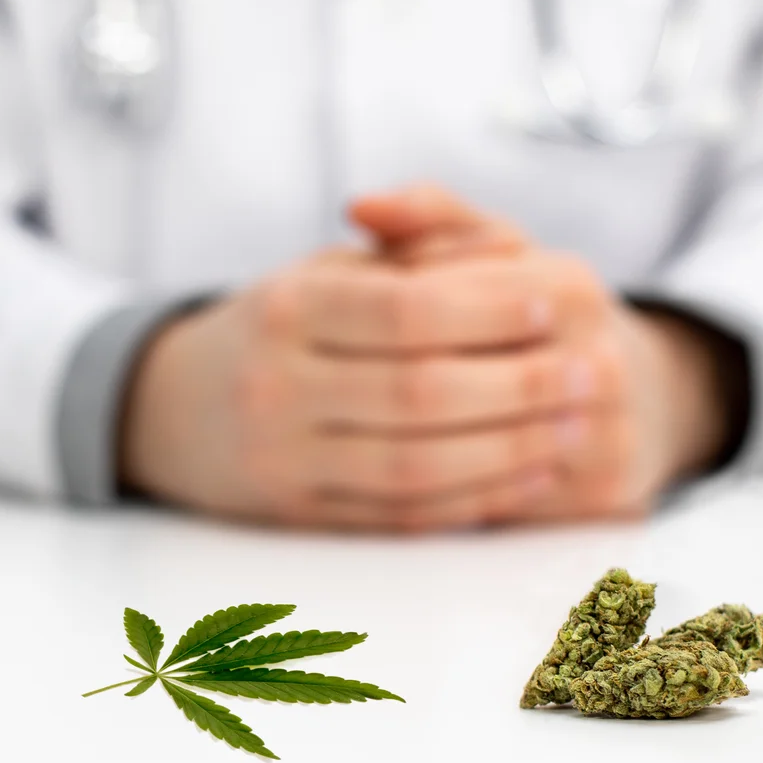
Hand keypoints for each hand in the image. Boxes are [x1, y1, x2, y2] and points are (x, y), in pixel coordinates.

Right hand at [119, 249, 606, 529]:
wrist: (173, 408)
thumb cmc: (282, 326)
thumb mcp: (328, 268)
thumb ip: (419, 244)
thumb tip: (510, 249)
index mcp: (287, 308)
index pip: (403, 311)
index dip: (486, 312)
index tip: (552, 306)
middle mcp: (276, 387)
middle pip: (418, 396)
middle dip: (517, 388)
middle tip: (589, 374)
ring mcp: (283, 461)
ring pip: (415, 468)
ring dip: (509, 452)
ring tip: (571, 427)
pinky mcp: (298, 518)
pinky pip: (400, 518)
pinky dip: (473, 501)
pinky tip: (528, 476)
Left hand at [349, 186, 746, 522]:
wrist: (631, 400)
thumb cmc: (537, 315)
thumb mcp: (495, 253)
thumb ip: (430, 220)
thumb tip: (360, 204)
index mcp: (569, 287)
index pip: (440, 299)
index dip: (372, 316)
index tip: (325, 324)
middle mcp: (599, 362)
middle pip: (444, 383)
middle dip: (367, 387)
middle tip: (316, 387)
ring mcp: (604, 437)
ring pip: (464, 455)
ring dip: (384, 447)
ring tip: (331, 429)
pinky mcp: (599, 500)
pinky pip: (491, 506)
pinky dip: (425, 496)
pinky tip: (376, 479)